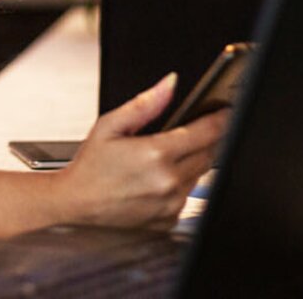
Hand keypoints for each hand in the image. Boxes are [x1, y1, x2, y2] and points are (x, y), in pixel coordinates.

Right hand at [52, 73, 229, 230]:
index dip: (221, 118)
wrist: (76, 205)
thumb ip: (144, 104)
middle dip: (205, 140)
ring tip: (159, 159)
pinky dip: (179, 184)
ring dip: (191, 162)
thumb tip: (169, 84)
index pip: (206, 132)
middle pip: (209, 153)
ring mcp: (172, 203)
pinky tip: (155, 180)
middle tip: (189, 132)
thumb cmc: (90, 166)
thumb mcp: (109, 126)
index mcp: (155, 153)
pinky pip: (188, 196)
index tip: (226, 110)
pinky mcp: (170, 219)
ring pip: (200, 175)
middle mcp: (168, 181)